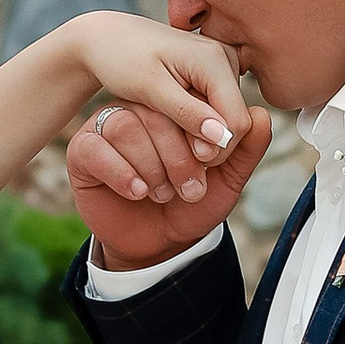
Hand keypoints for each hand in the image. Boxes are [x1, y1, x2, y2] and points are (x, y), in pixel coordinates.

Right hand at [70, 83, 273, 269]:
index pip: (187, 99)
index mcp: (174, 108)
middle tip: (190, 188)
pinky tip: (138, 192)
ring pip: (126, 128)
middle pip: (156, 112)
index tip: (212, 163)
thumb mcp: (227, 180)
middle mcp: (140, 109)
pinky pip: (98, 149)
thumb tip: (260, 115)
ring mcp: (109, 127)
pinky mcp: (84, 151)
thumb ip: (245, 150)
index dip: (202, 131)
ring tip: (163, 193)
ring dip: (151, 167)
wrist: (158, 244)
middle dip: (178, 156)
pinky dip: (123, 173)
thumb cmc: (192, 205)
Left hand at [71, 13, 253, 180]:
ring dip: (202, 135)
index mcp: (214, 59)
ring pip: (227, 119)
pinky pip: (218, 109)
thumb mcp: (148, 89)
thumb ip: (186, 113)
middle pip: (235, 122)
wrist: (110, 38)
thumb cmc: (122, 58)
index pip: (236, 122)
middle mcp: (226, 58)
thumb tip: (222, 137)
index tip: (183, 159)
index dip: (215, 149)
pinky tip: (173, 121)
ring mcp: (223, 65)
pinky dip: (198, 123)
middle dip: (208, 143)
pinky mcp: (216, 73)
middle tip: (169, 148)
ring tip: (168, 131)